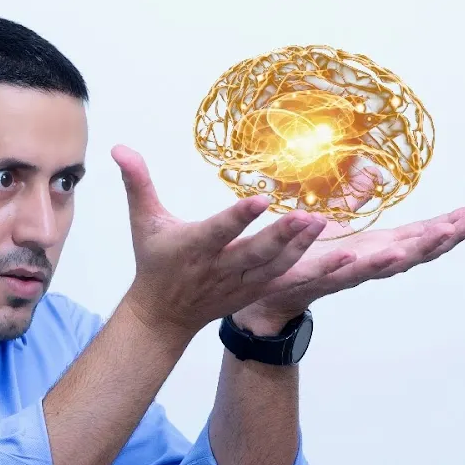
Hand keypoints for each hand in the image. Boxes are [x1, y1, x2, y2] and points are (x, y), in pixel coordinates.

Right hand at [111, 145, 351, 340]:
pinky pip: (288, 279)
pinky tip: (344, 257)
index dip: (238, 218)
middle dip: (280, 237)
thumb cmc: (155, 262)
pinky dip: (315, 270)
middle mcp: (219, 268)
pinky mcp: (257, 291)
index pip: (218, 231)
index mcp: (193, 248)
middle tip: (309, 217)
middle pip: (254, 253)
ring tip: (324, 226)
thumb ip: (137, 182)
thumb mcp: (144, 221)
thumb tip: (120, 147)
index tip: (259, 200)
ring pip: (276, 267)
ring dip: (302, 249)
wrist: (164, 316)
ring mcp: (240, 283)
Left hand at [234, 167, 464, 331]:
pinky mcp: (314, 281)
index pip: (420, 236)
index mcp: (374, 248)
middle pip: (414, 253)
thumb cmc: (302, 254)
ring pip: (383, 267)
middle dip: (444, 237)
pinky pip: (337, 274)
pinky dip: (355, 266)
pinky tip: (371, 256)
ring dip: (411, 251)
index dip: (449, 226)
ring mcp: (344, 275)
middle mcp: (366, 264)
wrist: (265, 290)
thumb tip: (371, 171)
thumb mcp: (333, 221)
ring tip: (438, 236)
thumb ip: (354, 199)